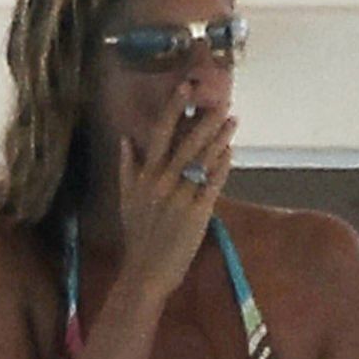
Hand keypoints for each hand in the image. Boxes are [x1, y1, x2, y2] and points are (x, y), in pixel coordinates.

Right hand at [118, 84, 235, 298]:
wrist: (146, 271)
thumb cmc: (137, 237)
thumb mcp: (126, 200)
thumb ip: (127, 168)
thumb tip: (125, 139)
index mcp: (145, 176)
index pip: (160, 134)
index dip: (174, 109)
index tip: (186, 86)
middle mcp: (162, 182)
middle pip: (187, 143)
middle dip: (206, 120)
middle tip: (222, 100)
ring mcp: (180, 197)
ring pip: (203, 160)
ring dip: (220, 139)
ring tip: (232, 120)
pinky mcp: (197, 213)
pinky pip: (212, 184)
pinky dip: (222, 167)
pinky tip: (231, 153)